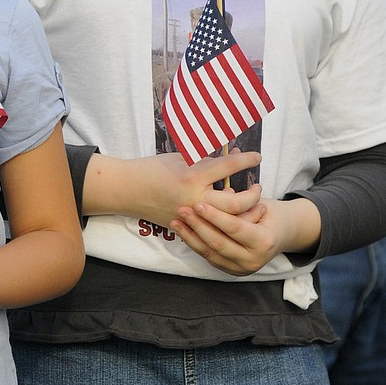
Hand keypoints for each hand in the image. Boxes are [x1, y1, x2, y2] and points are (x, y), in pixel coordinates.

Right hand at [86, 148, 261, 227]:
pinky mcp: (187, 226)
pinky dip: (227, 222)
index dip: (246, 160)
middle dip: (252, 196)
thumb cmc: (153, 168)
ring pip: (228, 221)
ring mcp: (191, 216)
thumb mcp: (182, 158)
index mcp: (193, 176)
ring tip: (252, 203)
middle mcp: (194, 198)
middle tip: (258, 188)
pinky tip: (234, 215)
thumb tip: (231, 157)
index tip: (257, 157)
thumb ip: (206, 160)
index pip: (228, 166)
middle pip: (236, 204)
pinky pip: (213, 227)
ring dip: (244, 213)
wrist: (127, 190)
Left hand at [170, 196, 319, 276]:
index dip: (215, 216)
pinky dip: (194, 244)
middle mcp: (253, 260)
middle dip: (198, 226)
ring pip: (210, 253)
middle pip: (219, 243)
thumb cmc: (269, 213)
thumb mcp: (261, 205)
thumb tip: (221, 193)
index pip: (235, 228)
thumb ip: (241, 204)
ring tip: (176, 221)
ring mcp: (241, 269)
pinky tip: (182, 231)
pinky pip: (209, 257)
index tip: (198, 203)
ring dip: (190, 236)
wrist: (281, 233)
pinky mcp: (231, 271)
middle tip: (182, 210)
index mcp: (264, 242)